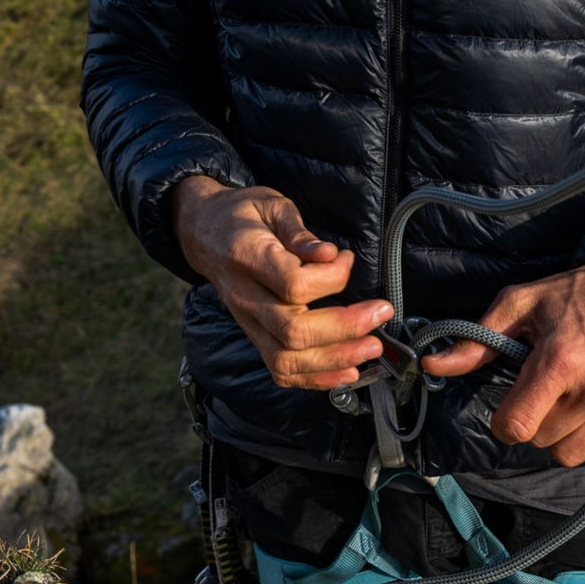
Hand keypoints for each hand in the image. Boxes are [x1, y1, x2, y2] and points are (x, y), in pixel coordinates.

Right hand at [171, 176, 392, 391]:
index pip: (293, 284)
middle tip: (380, 312)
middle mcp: (244, 296)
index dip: (331, 278)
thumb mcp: (271, 204)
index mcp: (247, 257)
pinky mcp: (253, 336)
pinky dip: (315, 378)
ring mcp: (247, 322)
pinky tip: (347, 371)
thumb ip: (299, 232)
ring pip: (287, 358)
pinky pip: (280, 370)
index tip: (347, 259)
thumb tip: (329, 254)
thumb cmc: (242, 215)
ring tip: (371, 348)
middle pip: (293, 330)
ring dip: (335, 359)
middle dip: (345, 327)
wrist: (203, 233)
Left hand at [420, 263, 584, 477]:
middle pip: (540, 441)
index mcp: (560, 360)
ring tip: (570, 400)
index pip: (516, 426)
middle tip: (546, 390)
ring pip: (569, 456)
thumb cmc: (577, 294)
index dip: (503, 423)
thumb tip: (430, 365)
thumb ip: (476, 341)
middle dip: (535, 420)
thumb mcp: (521, 304)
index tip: (510, 407)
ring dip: (562, 436)